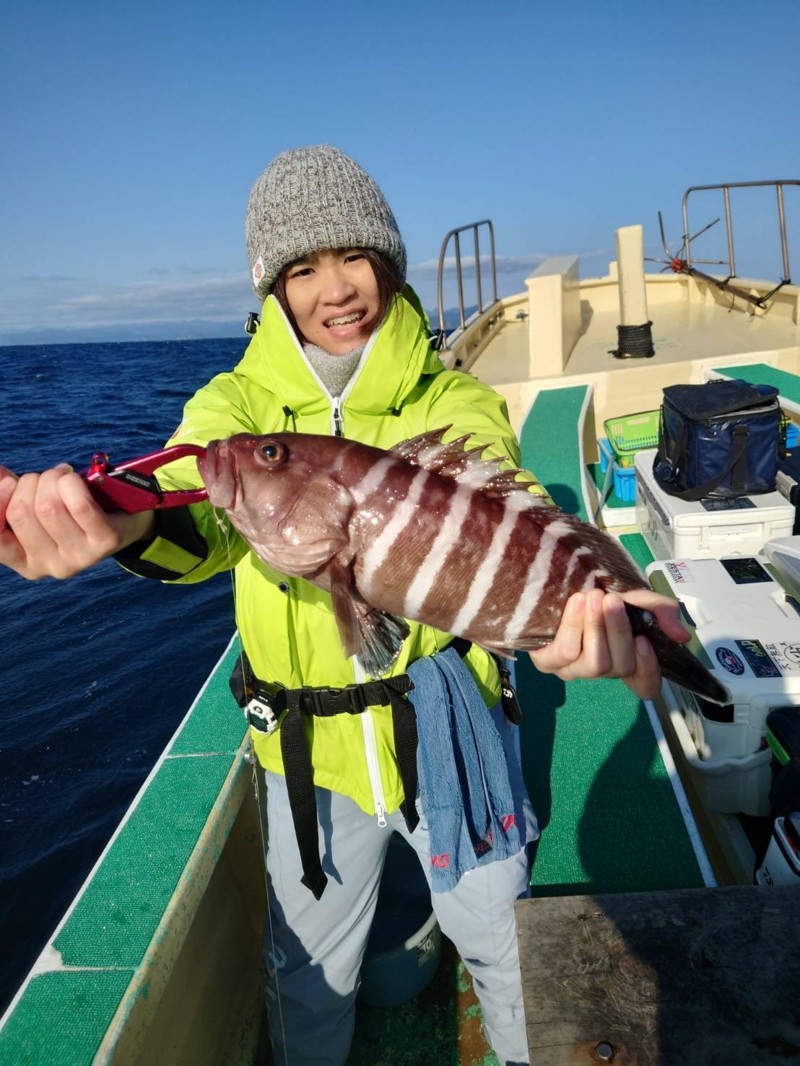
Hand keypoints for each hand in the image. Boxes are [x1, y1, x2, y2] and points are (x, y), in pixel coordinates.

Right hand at [0, 464, 154, 579]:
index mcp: (26, 562)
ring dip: (52, 479)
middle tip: (48, 477)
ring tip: (63, 476)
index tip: (8, 480)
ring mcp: (79, 558)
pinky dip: (73, 484)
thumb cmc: (73, 511)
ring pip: (48, 507)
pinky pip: (80, 506)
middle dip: (32, 482)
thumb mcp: (39, 506)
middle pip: (22, 512)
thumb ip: (12, 495)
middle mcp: (50, 567)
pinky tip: (74, 478)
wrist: (126, 519)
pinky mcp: (105, 543)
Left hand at [529, 587, 687, 699]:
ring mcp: (574, 670)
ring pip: (596, 663)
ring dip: (596, 627)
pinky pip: (566, 653)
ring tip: (594, 597)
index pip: (645, 687)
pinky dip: (574, 626)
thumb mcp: (637, 598)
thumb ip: (662, 613)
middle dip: (618, 631)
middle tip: (611, 601)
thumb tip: (681, 636)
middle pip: (621, 668)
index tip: (645, 641)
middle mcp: (601, 670)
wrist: (560, 583)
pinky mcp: (548, 663)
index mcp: (625, 659)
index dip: (649, 671)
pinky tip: (577, 603)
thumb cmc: (600, 595)